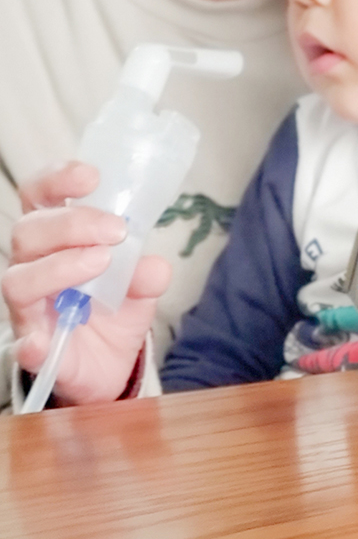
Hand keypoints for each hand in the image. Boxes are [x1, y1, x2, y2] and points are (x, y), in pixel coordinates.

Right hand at [1, 162, 171, 403]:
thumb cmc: (115, 312)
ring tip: (101, 262)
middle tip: (116, 229)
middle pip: (29, 232)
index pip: (40, 199)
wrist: (110, 364)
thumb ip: (147, 273)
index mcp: (57, 242)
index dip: (57, 180)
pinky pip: (24, 345)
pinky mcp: (36, 349)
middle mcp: (35, 268)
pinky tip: (44, 340)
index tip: (91, 175)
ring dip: (61, 266)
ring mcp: (31, 309)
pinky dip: (33, 342)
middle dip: (72, 223)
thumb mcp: (141, 288)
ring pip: (20, 279)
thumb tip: (155, 266)